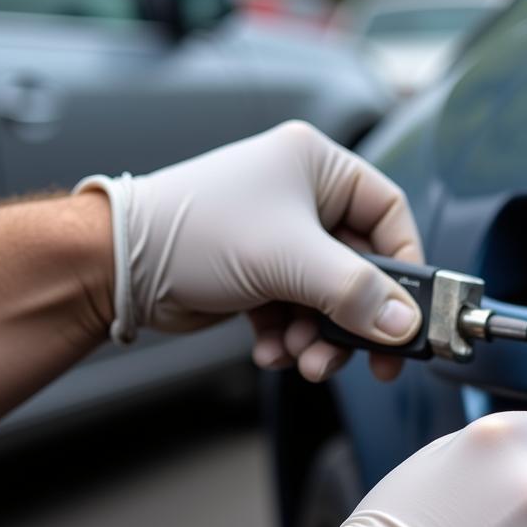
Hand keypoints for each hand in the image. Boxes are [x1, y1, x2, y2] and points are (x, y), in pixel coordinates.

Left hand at [76, 121, 423, 381]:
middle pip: (362, 267)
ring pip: (330, 297)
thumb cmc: (194, 232)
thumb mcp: (291, 260)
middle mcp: (303, 198)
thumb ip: (358, 294)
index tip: (409, 312)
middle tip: (372, 359)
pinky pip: (299, 311)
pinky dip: (292, 337)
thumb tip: (405, 325)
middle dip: (357, 318)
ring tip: (305, 359)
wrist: (117, 266)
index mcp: (317, 166)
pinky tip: (272, 351)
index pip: (388, 214)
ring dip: (323, 337)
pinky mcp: (261, 274)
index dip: (405, 266)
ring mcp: (281, 239)